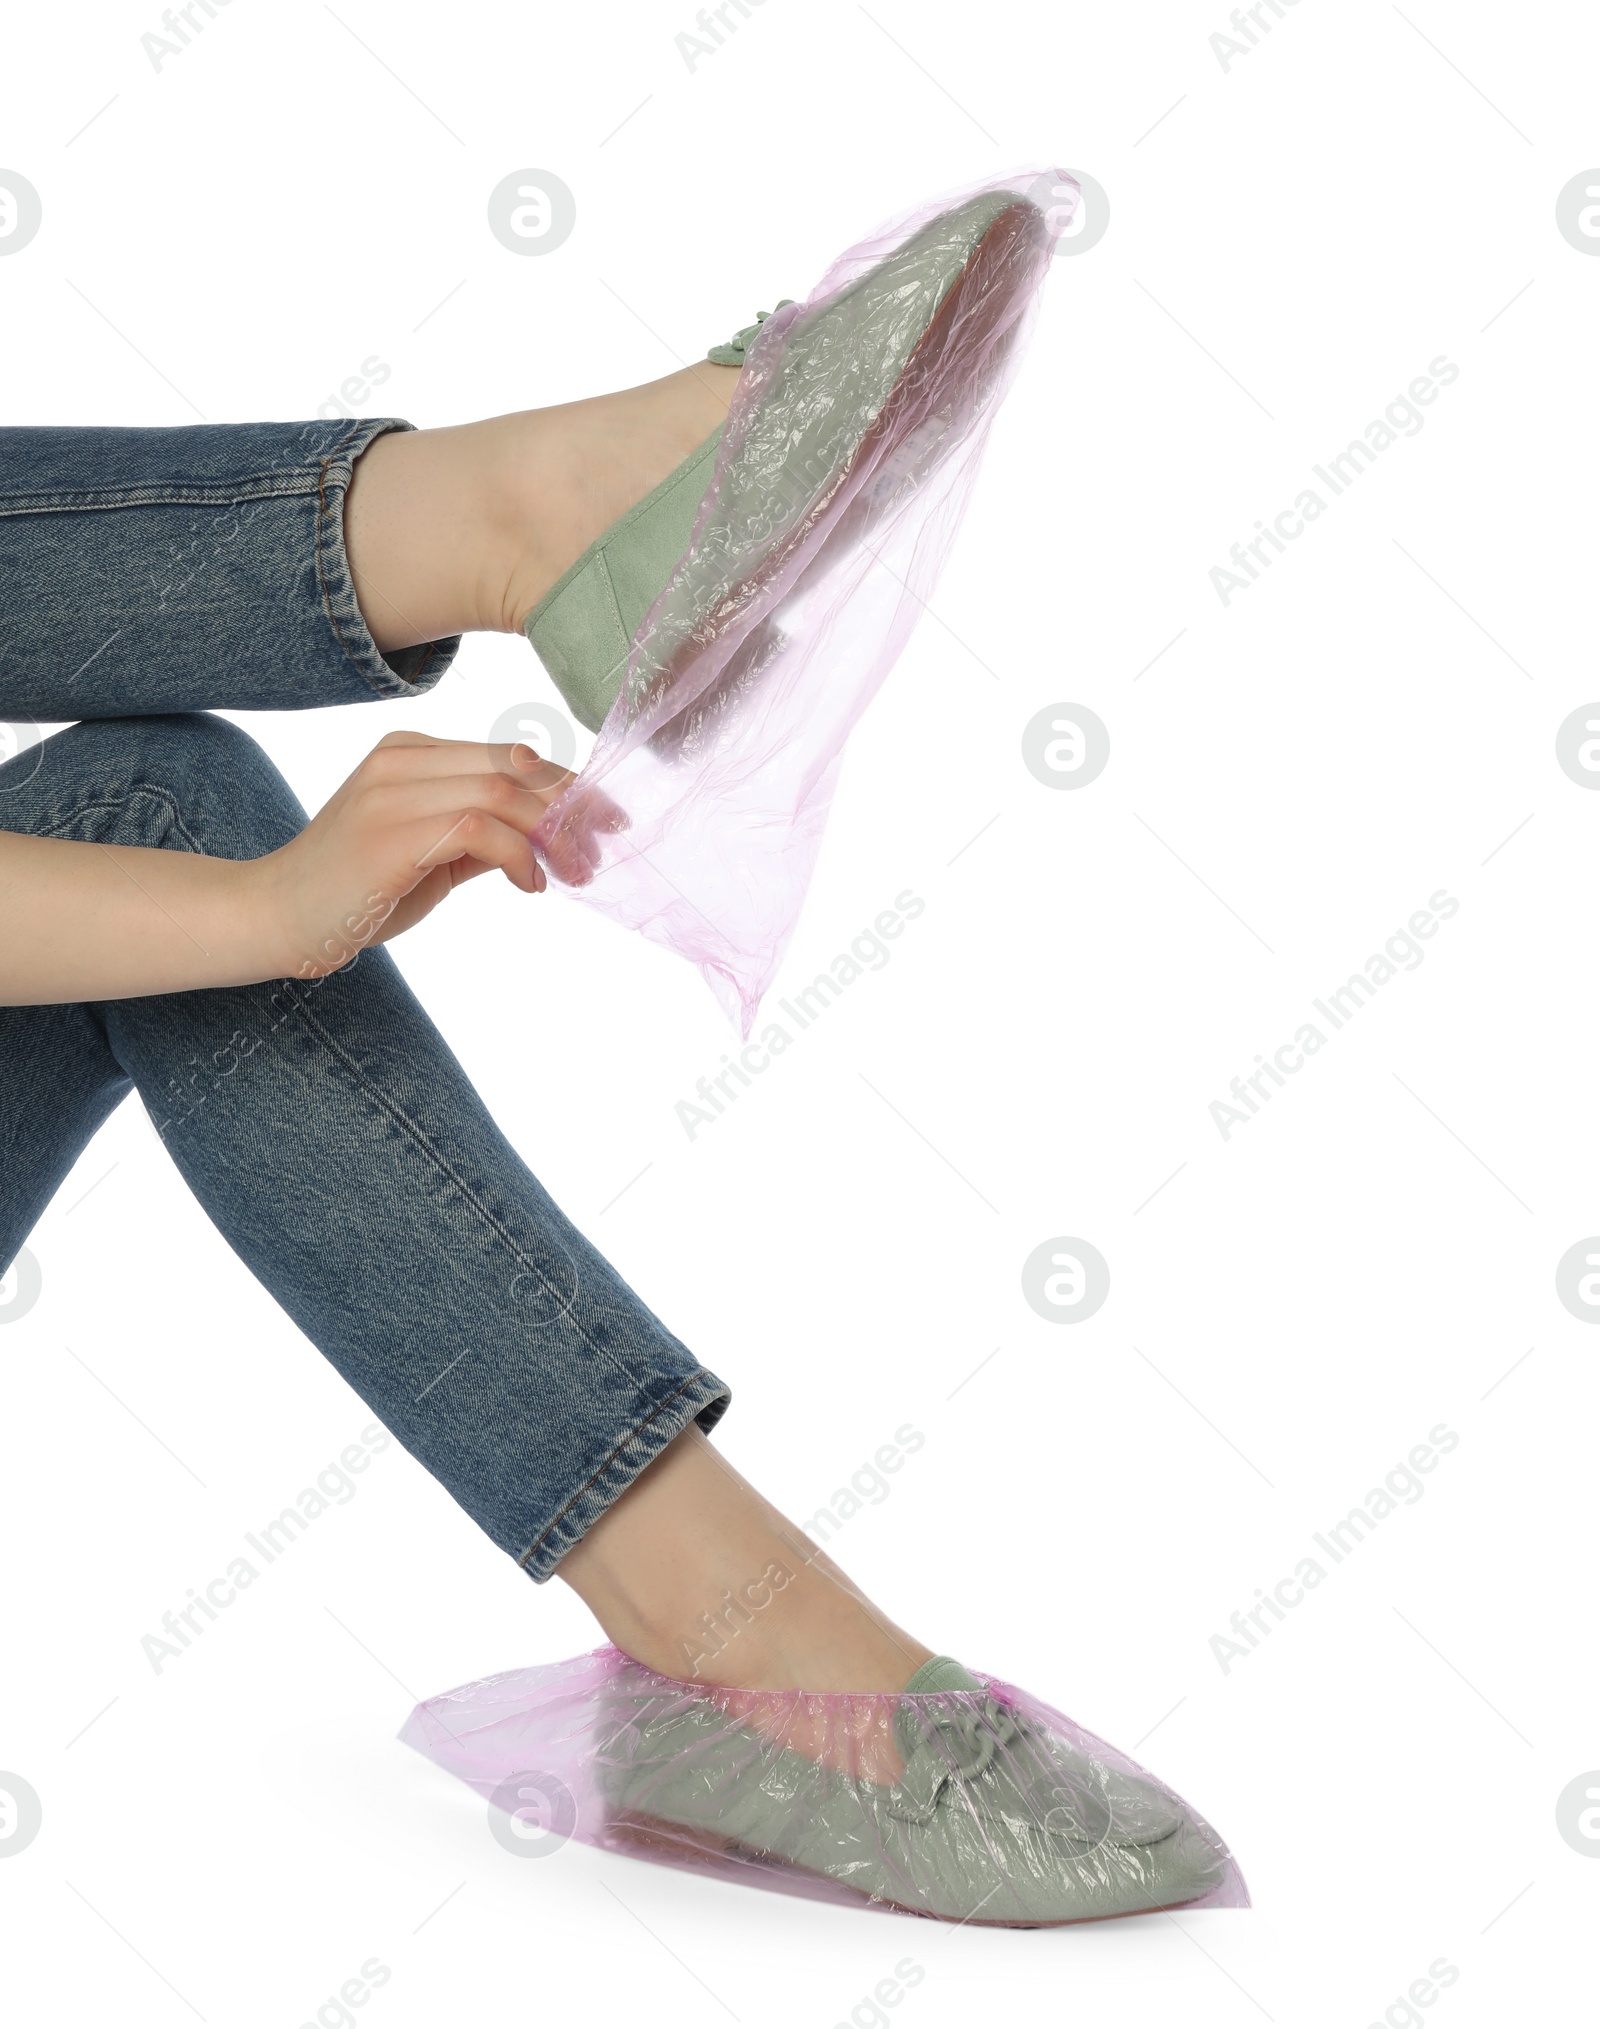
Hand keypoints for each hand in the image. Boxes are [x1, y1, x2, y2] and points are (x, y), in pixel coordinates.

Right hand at [251, 730, 619, 976]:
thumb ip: (482, 837)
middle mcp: (403, 757)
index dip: (568, 786)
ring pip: (504, 789)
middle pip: (516, 764)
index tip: (607, 822)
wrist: (273, 918)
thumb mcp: (432, 857)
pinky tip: (530, 886)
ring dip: (553, 834)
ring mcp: (393, 789)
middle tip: (600, 853)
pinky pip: (481, 826)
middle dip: (573, 807)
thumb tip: (548, 838)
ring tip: (572, 873)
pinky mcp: (391, 831)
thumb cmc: (353, 893)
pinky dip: (519, 856)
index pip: (510, 754)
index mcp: (412, 752)